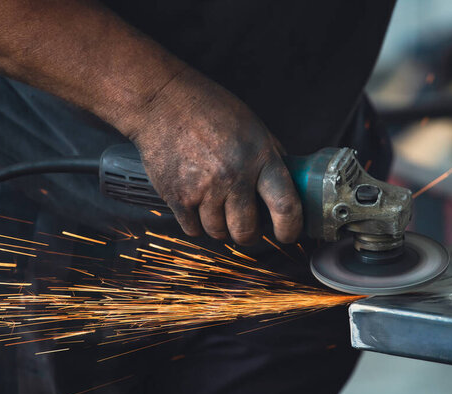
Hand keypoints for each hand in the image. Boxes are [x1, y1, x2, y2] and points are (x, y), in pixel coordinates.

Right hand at [127, 69, 302, 244]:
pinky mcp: (177, 196)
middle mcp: (233, 176)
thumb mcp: (253, 127)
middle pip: (247, 231)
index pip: (285, 206)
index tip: (287, 234)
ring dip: (221, 227)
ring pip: (218, 233)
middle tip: (247, 226)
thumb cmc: (210, 110)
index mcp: (259, 157)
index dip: (290, 228)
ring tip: (218, 208)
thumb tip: (289, 186)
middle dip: (249, 234)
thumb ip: (271, 158)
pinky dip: (197, 223)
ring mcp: (203, 189)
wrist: (162, 101)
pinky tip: (198, 205)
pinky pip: (193, 229)